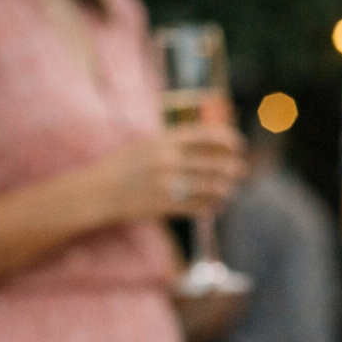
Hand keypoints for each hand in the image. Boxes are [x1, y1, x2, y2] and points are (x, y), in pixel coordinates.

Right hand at [91, 125, 245, 221]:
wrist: (100, 191)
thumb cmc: (124, 165)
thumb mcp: (147, 145)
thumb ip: (175, 142)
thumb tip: (209, 143)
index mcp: (163, 141)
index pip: (205, 135)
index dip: (228, 139)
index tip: (239, 144)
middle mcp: (168, 160)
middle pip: (215, 163)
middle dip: (233, 168)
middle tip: (241, 170)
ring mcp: (168, 184)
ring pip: (212, 187)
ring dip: (226, 189)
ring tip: (229, 189)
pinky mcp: (167, 205)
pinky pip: (200, 206)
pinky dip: (213, 205)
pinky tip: (217, 205)